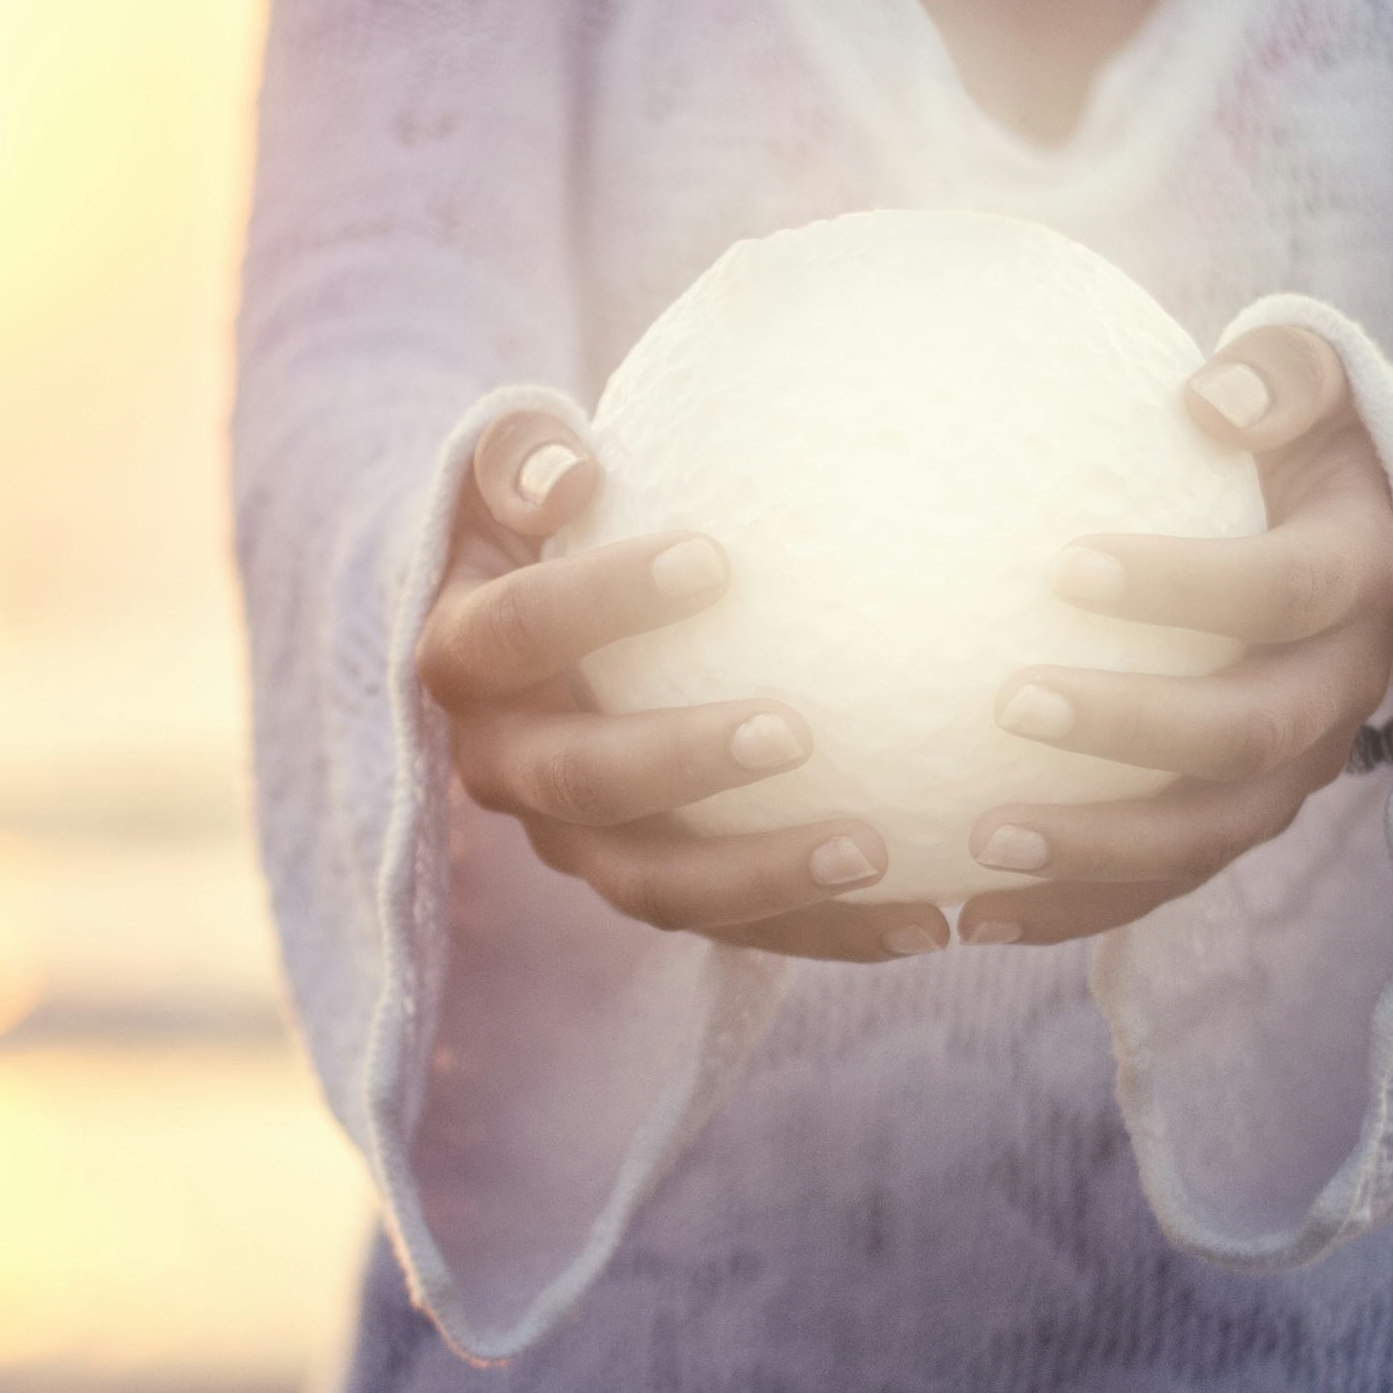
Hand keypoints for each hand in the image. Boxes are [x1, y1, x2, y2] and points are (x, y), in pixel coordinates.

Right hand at [416, 409, 936, 963]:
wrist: (539, 639)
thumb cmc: (556, 527)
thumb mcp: (518, 476)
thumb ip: (526, 458)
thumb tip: (571, 470)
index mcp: (466, 657)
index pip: (519, 630)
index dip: (601, 600)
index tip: (712, 560)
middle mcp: (503, 766)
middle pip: (583, 780)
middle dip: (684, 761)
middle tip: (794, 730)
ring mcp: (572, 844)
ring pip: (656, 886)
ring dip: (764, 876)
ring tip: (876, 852)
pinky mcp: (644, 890)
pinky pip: (734, 930)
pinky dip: (826, 934)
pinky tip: (926, 923)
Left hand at [953, 315, 1392, 949]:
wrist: (1361, 536)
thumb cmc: (1299, 439)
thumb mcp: (1312, 379)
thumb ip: (1278, 372)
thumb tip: (1209, 397)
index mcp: (1365, 574)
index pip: (1286, 588)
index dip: (1188, 586)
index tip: (1067, 564)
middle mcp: (1346, 687)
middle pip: (1250, 732)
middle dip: (1132, 728)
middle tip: (1006, 702)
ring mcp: (1301, 770)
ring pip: (1210, 834)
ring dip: (1097, 848)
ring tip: (978, 843)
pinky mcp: (1247, 820)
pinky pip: (1165, 881)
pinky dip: (1076, 908)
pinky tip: (966, 916)